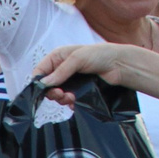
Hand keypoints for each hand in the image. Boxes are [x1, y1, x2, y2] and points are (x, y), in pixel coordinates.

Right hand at [31, 39, 147, 100]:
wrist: (119, 65)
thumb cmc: (99, 55)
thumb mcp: (77, 58)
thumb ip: (61, 71)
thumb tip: (44, 83)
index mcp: (58, 57)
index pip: (40, 71)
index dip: (39, 81)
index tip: (43, 90)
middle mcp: (62, 69)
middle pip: (47, 85)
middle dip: (52, 92)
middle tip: (61, 94)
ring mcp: (70, 81)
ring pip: (57, 94)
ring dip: (62, 98)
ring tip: (71, 97)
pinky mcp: (78, 90)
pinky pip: (68, 100)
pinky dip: (70, 102)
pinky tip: (76, 101)